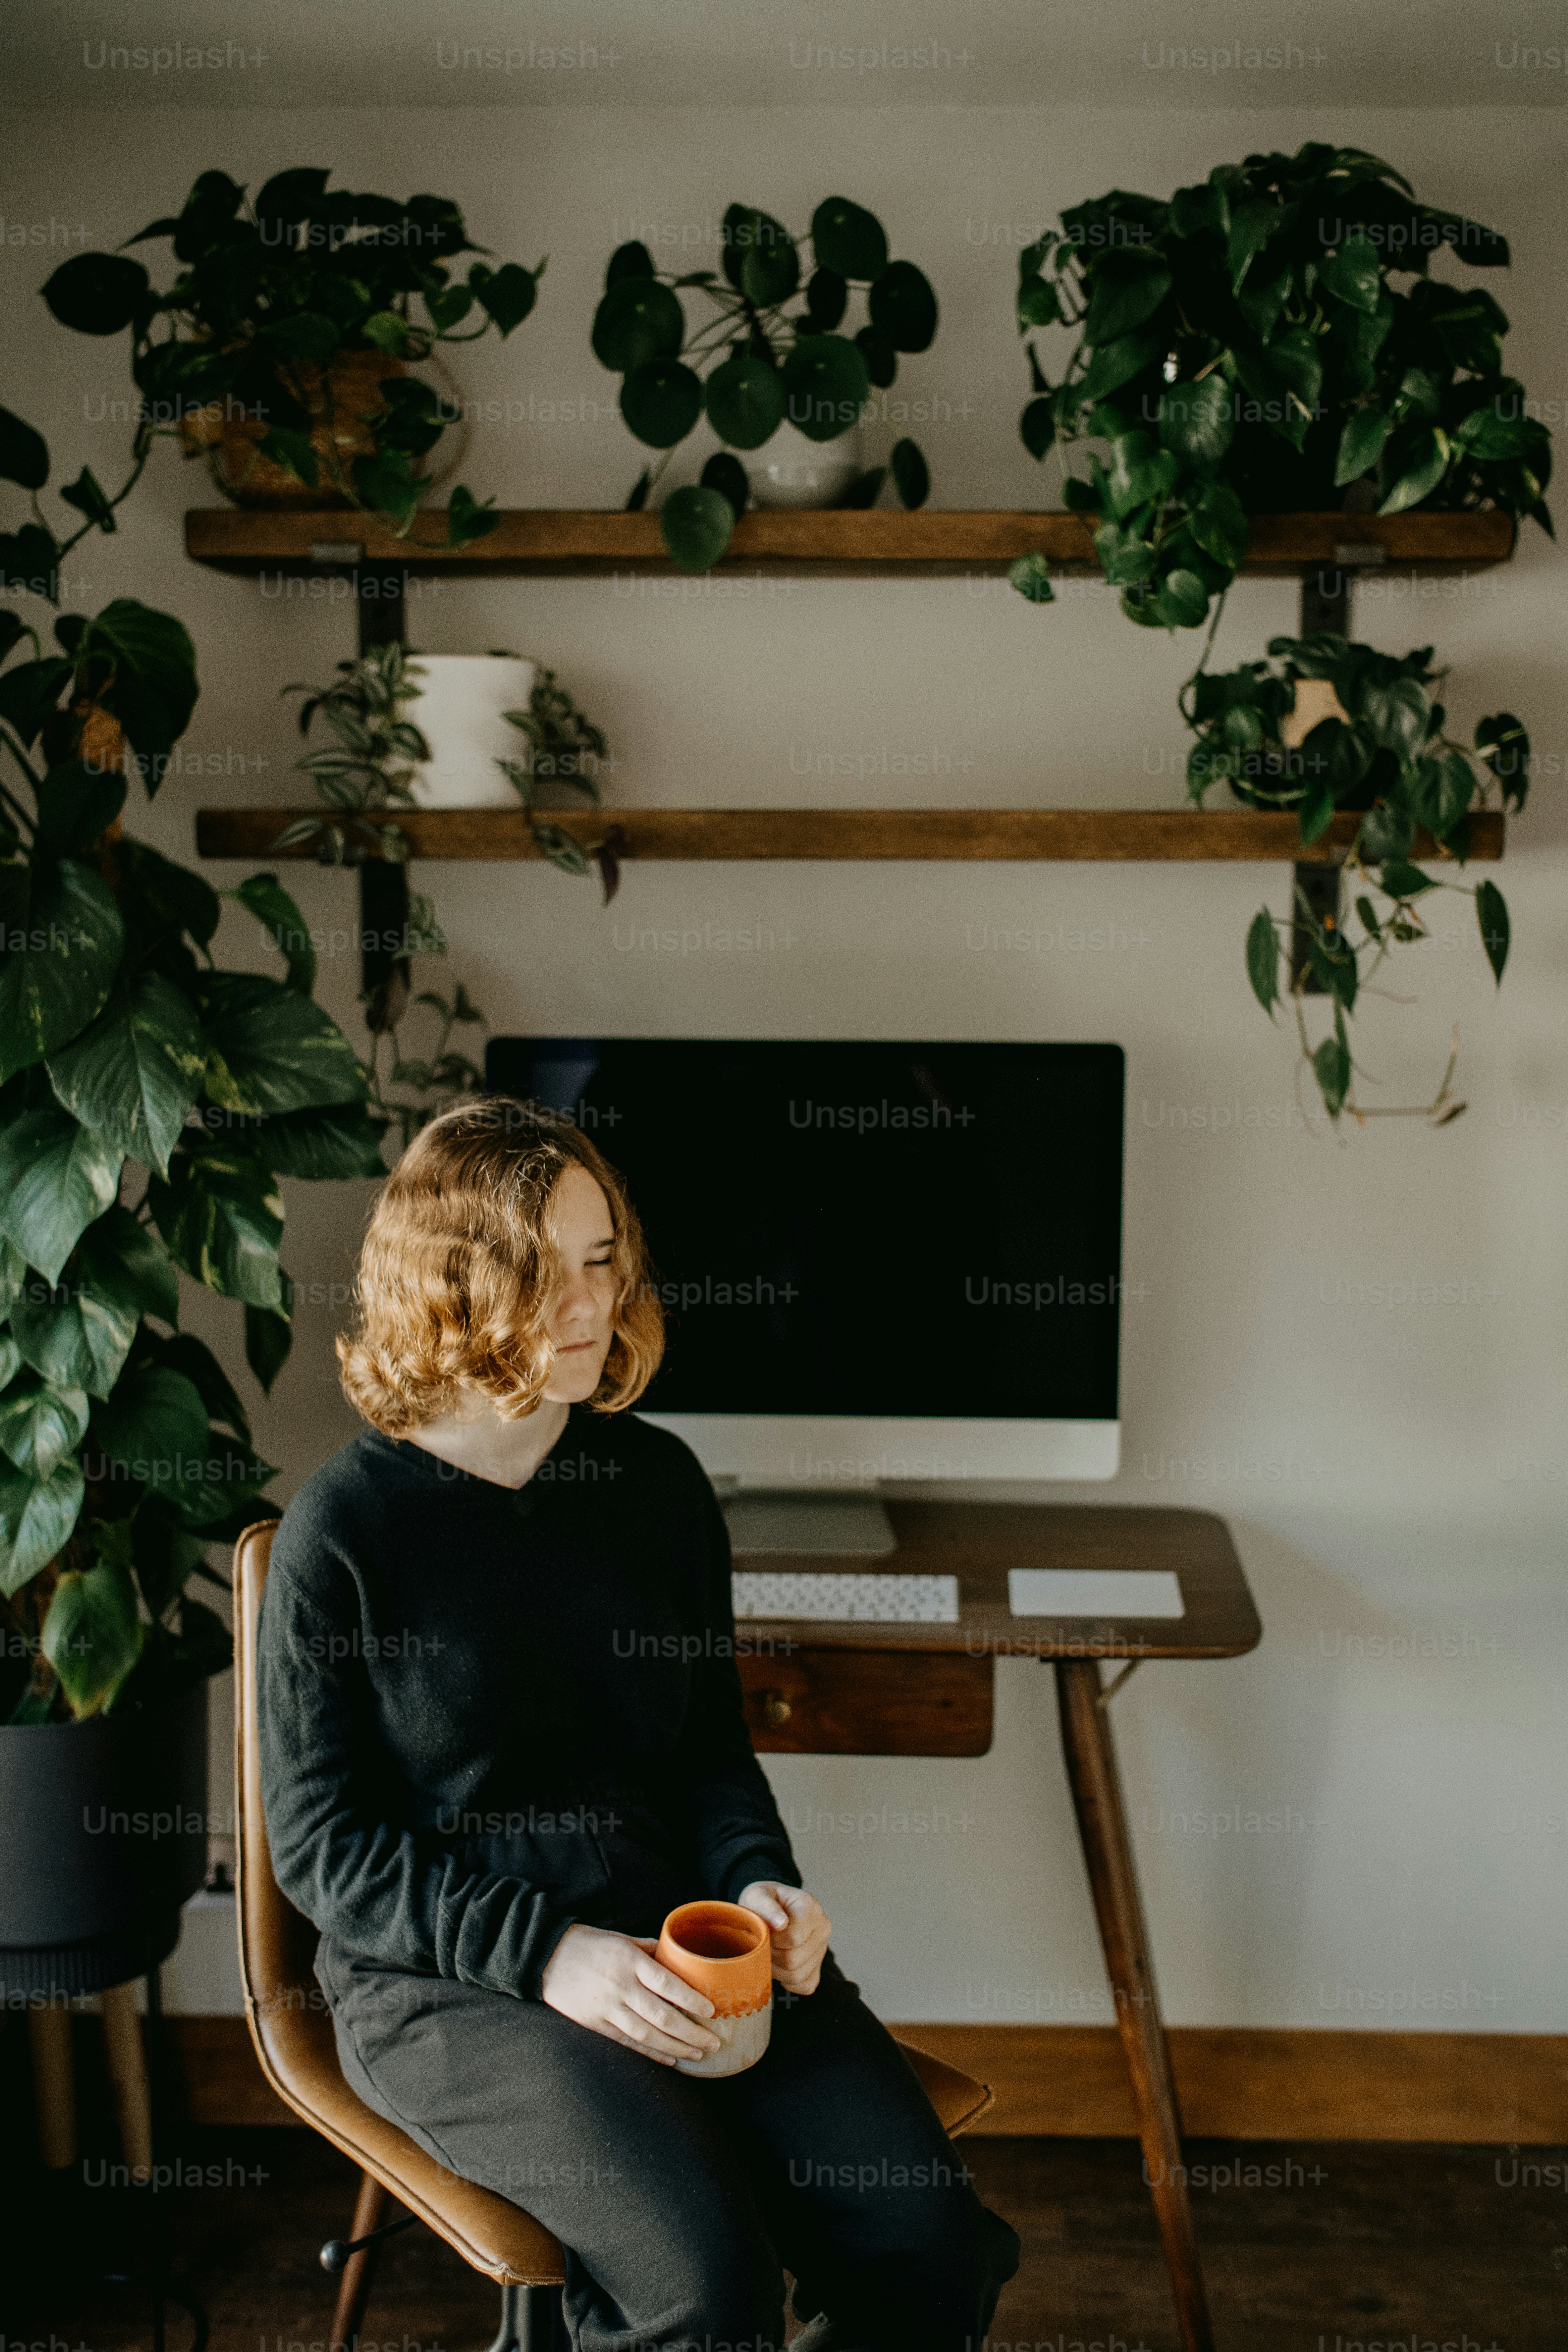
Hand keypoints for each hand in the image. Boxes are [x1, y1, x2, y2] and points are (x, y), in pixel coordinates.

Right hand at [539, 1923, 721, 2065]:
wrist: (546, 1957)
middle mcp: (621, 1987)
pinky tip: (669, 2059)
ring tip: (698, 2054)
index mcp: (630, 1961)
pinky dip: (650, 2053)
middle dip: (691, 2033)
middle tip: (714, 2042)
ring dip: (675, 2048)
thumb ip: (650, 1950)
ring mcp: (608, 2008)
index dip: (691, 1999)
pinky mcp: (596, 2024)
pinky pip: (628, 2042)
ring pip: (647, 2035)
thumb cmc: (588, 1944)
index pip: (667, 1983)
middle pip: (662, 2016)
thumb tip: (676, 1959)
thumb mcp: (622, 1938)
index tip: (711, 2010)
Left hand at [736, 1881, 831, 1995]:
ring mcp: (822, 1949)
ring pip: (798, 1975)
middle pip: (794, 1959)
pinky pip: (805, 1985)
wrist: (769, 1910)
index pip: (793, 1938)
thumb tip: (781, 1923)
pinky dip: (788, 1981)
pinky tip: (780, 1965)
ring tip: (770, 1953)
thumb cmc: (763, 1903)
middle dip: (772, 1956)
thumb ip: (766, 1906)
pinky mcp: (818, 1967)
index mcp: (811, 1907)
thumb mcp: (757, 1896)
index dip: (772, 1940)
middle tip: (764, 1944)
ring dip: (777, 1970)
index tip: (764, 1931)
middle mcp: (823, 1927)